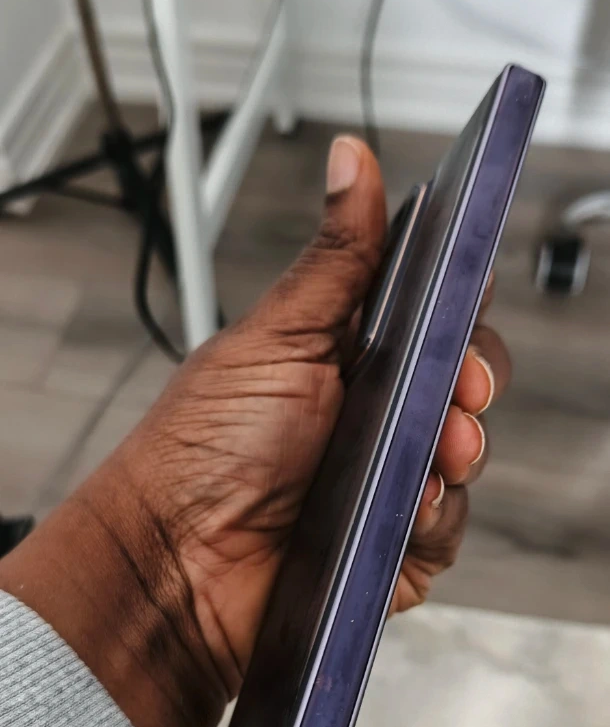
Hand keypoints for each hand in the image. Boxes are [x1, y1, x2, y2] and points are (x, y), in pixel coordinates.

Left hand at [1, 136, 509, 726]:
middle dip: (471, 385)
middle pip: (461, 389)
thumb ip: (336, 257)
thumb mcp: (277, 336)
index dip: (460, 314)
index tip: (466, 309)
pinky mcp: (390, 547)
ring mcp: (381, 484)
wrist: (172, 564)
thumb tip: (350, 163)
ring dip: (457, 453)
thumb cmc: (200, 450)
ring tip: (429, 454)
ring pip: (463, 460)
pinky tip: (405, 506)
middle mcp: (368, 420)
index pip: (430, 322)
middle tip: (458, 390)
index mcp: (344, 358)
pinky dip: (434, 518)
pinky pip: (446, 530)